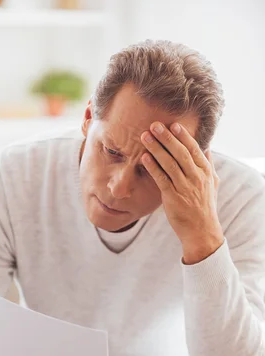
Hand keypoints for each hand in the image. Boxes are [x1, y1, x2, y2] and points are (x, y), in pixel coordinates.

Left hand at [141, 122, 223, 263]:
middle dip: (167, 138)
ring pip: (169, 163)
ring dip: (156, 148)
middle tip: (155, 125)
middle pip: (180, 153)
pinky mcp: (173, 197)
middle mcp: (196, 177)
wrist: (201, 231)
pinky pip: (161, 179)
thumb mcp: (212, 184)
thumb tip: (207, 147)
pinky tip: (144, 158)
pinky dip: (153, 167)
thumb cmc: (204, 206)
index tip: (174, 125)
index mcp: (205, 172)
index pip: (194, 150)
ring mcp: (185, 187)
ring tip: (145, 136)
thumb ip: (209, 165)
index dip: (184, 136)